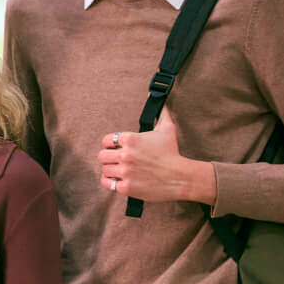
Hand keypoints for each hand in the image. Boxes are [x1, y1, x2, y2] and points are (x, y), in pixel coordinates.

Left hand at [98, 109, 216, 205]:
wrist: (180, 177)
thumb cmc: (172, 153)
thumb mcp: (167, 129)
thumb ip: (160, 113)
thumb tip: (157, 97)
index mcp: (130, 140)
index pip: (106, 140)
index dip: (110, 145)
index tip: (115, 149)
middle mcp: (125, 155)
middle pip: (102, 156)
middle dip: (108, 158)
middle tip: (117, 161)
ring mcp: (125, 171)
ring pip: (104, 170)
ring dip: (110, 170)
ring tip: (119, 171)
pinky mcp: (126, 187)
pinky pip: (107, 183)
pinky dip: (110, 182)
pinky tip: (117, 180)